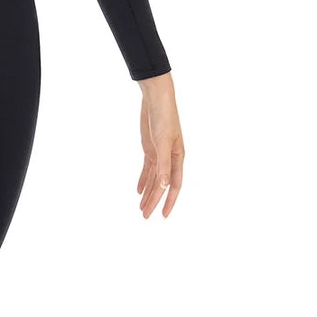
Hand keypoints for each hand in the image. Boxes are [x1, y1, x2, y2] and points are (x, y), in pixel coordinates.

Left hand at [136, 72, 183, 218]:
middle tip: (145, 216)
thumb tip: (165, 186)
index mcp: (178, 158)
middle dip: (154, 201)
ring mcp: (160, 153)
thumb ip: (164, 164)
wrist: (156, 99)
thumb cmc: (164, 117)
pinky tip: (139, 191)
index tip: (162, 215)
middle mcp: (170, 158)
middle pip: (162, 185)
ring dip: (148, 193)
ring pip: (154, 179)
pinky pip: (148, 169)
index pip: (174, 186)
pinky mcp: (151, 148)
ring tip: (141, 208)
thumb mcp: (163, 142)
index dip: (169, 201)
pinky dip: (143, 180)